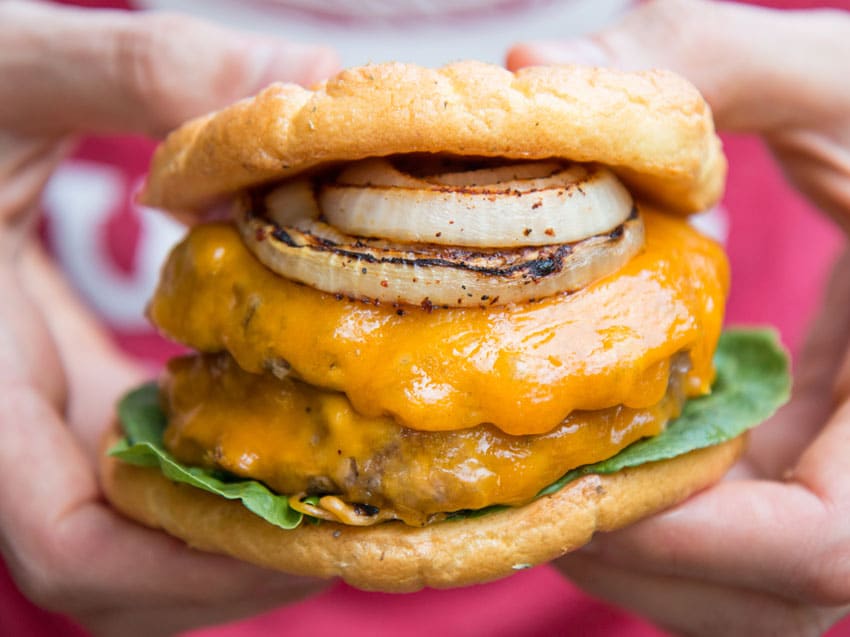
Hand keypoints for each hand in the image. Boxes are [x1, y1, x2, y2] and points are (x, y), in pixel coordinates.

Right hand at [0, 2, 337, 635]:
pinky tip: (284, 407)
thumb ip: (143, 73)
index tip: (308, 538)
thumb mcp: (11, 72)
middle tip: (360, 519)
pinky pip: (147, 465)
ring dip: (239, 520)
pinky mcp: (72, 393)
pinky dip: (217, 461)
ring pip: (139, 528)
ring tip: (345, 481)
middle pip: (127, 567)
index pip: (70, 548)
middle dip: (240, 560)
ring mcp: (42, 419)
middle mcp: (14, 427)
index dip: (187, 571)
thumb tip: (312, 73)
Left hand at [509, 1, 849, 634]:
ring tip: (553, 482)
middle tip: (529, 495)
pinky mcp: (829, 448)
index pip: (826, 547)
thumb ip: (701, 60)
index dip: (690, 544)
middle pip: (774, 594)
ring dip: (647, 554)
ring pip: (759, 585)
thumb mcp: (838, 73)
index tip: (571, 492)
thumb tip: (529, 70)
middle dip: (641, 559)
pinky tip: (613, 448)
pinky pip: (753, 528)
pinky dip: (674, 517)